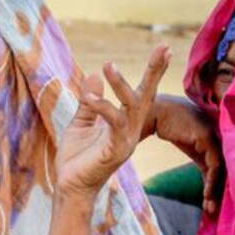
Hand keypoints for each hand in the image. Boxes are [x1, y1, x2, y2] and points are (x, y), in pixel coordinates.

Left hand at [63, 44, 170, 201]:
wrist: (70, 187)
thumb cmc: (77, 158)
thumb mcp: (81, 123)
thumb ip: (90, 101)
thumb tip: (94, 75)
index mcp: (124, 122)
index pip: (141, 93)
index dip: (153, 72)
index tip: (164, 48)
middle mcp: (131, 129)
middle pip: (146, 96)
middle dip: (155, 71)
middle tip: (163, 47)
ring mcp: (126, 140)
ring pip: (131, 107)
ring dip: (120, 85)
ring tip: (108, 65)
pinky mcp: (115, 150)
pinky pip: (114, 124)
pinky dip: (102, 108)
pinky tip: (88, 97)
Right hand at [149, 95, 222, 213]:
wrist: (155, 111)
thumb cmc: (166, 125)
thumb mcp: (186, 144)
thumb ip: (198, 156)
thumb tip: (201, 177)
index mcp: (214, 139)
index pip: (220, 166)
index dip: (215, 187)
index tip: (208, 205)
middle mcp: (218, 137)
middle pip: (224, 170)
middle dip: (218, 193)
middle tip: (212, 211)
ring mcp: (215, 136)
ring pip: (221, 170)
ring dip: (215, 191)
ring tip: (209, 209)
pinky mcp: (208, 138)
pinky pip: (215, 165)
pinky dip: (212, 182)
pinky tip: (206, 195)